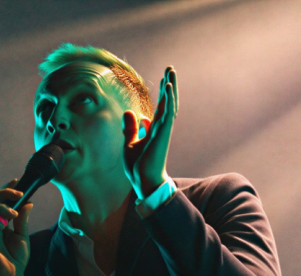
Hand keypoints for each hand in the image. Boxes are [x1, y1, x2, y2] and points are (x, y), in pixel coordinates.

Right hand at [0, 179, 32, 275]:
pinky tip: (1, 226)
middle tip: (19, 195)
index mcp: (1, 220)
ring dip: (1, 207)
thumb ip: (23, 220)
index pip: (2, 200)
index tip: (17, 181)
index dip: (8, 189)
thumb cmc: (16, 258)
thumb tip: (28, 203)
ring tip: (13, 215)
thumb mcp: (23, 236)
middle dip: (5, 193)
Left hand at [122, 66, 178, 198]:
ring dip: (171, 87)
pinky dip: (168, 99)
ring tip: (171, 71)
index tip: (163, 81)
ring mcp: (163, 131)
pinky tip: (168, 86)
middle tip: (170, 69)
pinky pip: (167, 113)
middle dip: (168, 86)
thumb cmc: (138, 166)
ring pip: (170, 104)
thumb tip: (129, 111)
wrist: (144, 181)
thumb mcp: (129, 143)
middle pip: (168, 103)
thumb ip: (130, 128)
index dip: (162, 94)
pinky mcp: (162, 134)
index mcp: (154, 131)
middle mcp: (161, 129)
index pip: (160, 108)